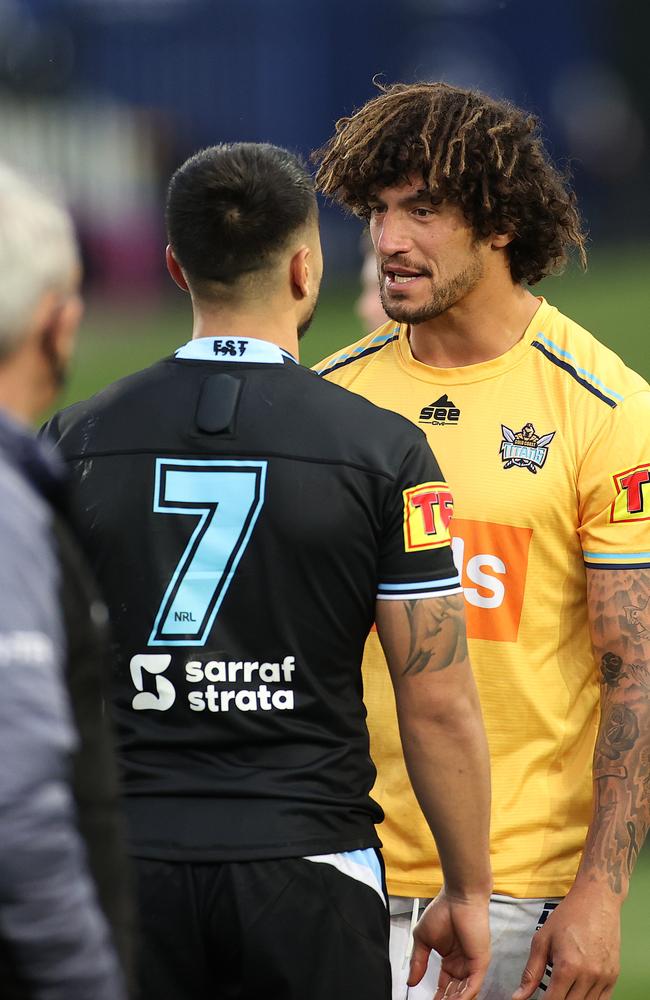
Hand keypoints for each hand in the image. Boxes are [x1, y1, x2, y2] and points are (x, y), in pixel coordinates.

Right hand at [408, 888, 489, 999]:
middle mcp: (462, 964)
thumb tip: (410, 981)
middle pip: (455, 992)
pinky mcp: (480, 962)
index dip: (438, 997)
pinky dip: (464, 996)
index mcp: (450, 960)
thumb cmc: (443, 910)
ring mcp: (472, 964)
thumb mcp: (423, 939)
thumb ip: (418, 962)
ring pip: (464, 992)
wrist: (458, 897)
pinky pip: (473, 985)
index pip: (445, 985)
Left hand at [512, 884, 620, 999]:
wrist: (596, 900)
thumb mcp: (542, 940)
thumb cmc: (568, 916)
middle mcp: (588, 975)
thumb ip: (531, 972)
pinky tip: (578, 991)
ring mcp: (604, 977)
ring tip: (563, 990)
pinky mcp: (614, 976)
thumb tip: (518, 996)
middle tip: (550, 992)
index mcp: (568, 966)